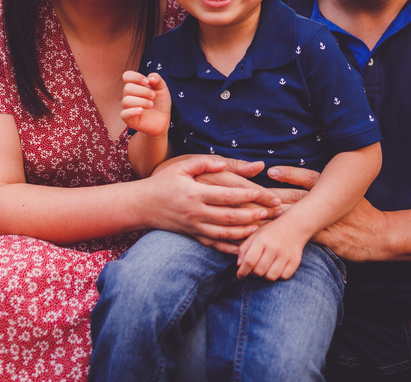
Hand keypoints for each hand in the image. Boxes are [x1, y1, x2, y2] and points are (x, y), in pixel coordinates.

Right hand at [121, 71, 170, 136]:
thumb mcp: (162, 88)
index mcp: (135, 86)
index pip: (127, 76)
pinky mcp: (128, 119)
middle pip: (128, 88)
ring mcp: (127, 107)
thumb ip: (157, 79)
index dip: (136, 77)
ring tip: (151, 105)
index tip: (147, 82)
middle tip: (153, 96)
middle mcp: (128, 95)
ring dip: (142, 101)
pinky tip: (142, 111)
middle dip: (143, 91)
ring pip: (126, 100)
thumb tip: (149, 78)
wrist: (163, 120)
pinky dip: (133, 111)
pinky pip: (124, 114)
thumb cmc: (160, 102)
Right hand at [145, 156, 281, 244]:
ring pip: (224, 234)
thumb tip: (222, 164)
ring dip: (244, 232)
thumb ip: (202, 163)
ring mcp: (194, 227)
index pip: (225, 196)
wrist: (142, 205)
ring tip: (259, 227)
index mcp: (194, 193)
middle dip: (251, 216)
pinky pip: (214, 245)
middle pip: (229, 217)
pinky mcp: (192, 236)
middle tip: (268, 213)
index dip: (246, 196)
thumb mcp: (180, 167)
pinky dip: (229, 247)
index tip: (261, 194)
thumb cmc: (163, 183)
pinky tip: (243, 245)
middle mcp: (195, 212)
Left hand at [235, 220, 306, 279]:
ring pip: (270, 277)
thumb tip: (239, 264)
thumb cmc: (272, 231)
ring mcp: (285, 255)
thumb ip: (245, 248)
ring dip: (266, 275)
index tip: (240, 275)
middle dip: (254, 273)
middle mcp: (274, 248)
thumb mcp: (256, 234)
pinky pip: (283, 277)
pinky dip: (279, 275)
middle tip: (255, 268)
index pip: (249, 261)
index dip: (242, 271)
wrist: (295, 225)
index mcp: (262, 240)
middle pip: (258, 271)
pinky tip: (277, 268)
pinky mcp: (295, 261)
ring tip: (266, 268)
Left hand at [267, 165, 388, 262]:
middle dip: (274, 195)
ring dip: (276, 216)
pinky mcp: (327, 238)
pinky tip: (274, 239)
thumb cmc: (361, 213)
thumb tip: (307, 178)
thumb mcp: (347, 194)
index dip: (289, 174)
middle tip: (253, 193)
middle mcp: (328, 203)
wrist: (379, 235)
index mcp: (332, 189)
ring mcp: (328, 221)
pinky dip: (288, 237)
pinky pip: (304, 238)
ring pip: (297, 217)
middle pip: (296, 197)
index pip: (307, 178)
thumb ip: (327, 186)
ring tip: (256, 214)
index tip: (271, 171)